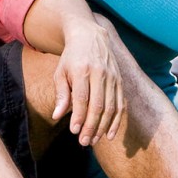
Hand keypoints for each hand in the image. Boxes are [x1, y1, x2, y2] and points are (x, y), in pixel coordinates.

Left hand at [52, 22, 123, 146]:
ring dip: (103, 127)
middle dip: (91, 126)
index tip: (74, 131)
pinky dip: (116, 122)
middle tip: (84, 141)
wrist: (89, 36)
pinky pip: (120, 105)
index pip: (82, 98)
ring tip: (93, 140)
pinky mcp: (119, 81)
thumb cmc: (71, 57)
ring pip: (110, 107)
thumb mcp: (61, 71)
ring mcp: (112, 77)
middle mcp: (99, 73)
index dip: (79, 117)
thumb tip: (56, 116)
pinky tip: (109, 135)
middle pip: (98, 105)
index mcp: (82, 69)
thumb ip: (61, 94)